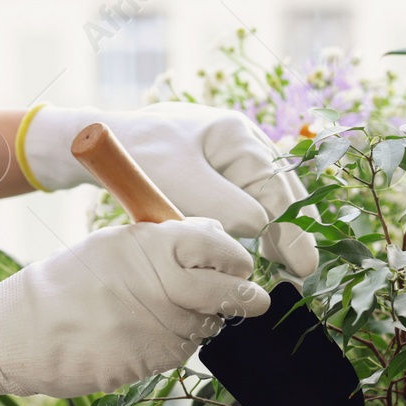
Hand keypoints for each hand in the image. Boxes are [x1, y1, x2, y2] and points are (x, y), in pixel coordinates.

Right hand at [0, 219, 270, 405]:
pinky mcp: (151, 362)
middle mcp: (160, 286)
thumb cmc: (69, 281)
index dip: (235, 257)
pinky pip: (184, 351)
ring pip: (208, 325)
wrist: (24, 333)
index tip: (239, 264)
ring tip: (177, 310)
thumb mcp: (115, 243)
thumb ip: (169, 239)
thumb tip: (216, 236)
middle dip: (246, 296)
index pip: (218, 247)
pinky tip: (153, 332)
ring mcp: (157, 328)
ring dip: (206, 319)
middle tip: (254, 298)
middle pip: (228, 292)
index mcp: (151, 247)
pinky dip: (180, 341)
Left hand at [21, 102, 318, 277]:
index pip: (275, 188)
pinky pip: (249, 202)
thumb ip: (221, 204)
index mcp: (236, 135)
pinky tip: (263, 250)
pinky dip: (257, 225)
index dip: (292, 228)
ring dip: (277, 230)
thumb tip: (261, 229)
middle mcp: (243, 142)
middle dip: (292, 230)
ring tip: (288, 265)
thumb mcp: (178, 180)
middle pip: (281, 191)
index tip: (303, 264)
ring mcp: (233, 157)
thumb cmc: (136, 156)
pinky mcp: (219, 174)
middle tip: (302, 270)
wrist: (102, 143)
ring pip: (268, 199)